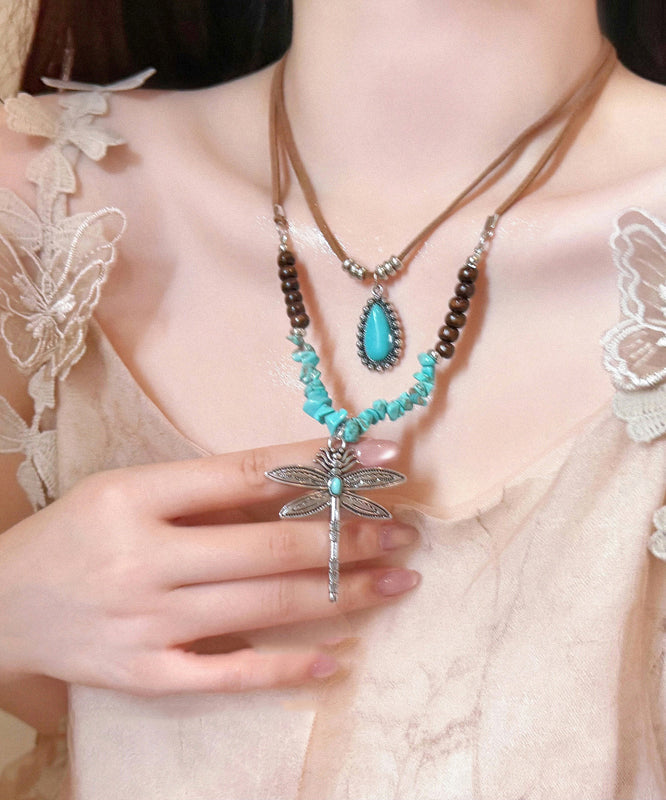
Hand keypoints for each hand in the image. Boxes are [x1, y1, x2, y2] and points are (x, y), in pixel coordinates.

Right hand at [0, 439, 418, 695]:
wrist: (4, 604)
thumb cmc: (76, 534)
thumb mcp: (128, 489)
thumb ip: (205, 492)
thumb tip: (300, 488)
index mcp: (138, 496)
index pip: (248, 473)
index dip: (321, 464)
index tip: (381, 458)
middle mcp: (146, 558)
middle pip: (269, 545)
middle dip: (348, 536)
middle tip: (403, 531)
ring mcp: (147, 623)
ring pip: (263, 607)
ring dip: (341, 593)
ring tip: (398, 580)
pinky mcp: (146, 674)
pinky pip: (228, 675)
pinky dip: (286, 669)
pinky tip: (337, 660)